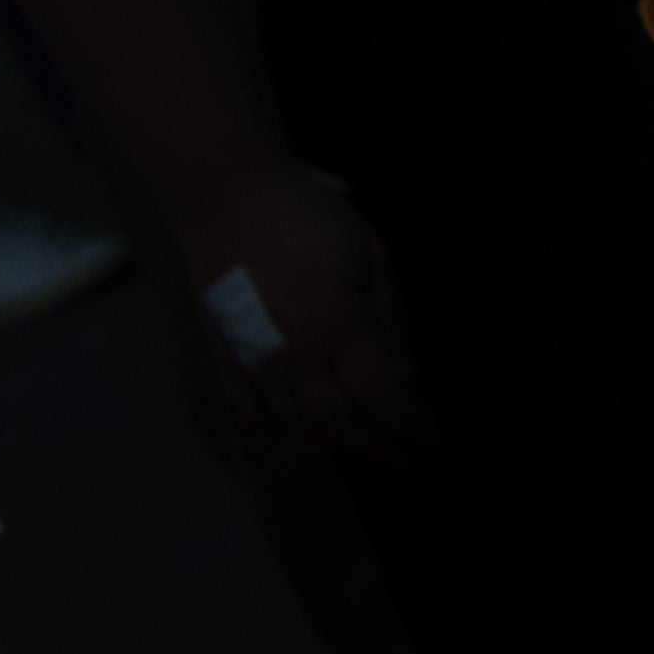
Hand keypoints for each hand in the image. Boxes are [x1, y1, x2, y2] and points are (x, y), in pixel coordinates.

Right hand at [190, 167, 423, 457]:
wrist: (229, 200)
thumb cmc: (309, 218)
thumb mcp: (372, 256)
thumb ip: (389, 319)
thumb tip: (406, 371)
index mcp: (335, 329)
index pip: (381, 395)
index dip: (409, 422)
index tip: (430, 436)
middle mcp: (291, 358)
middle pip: (340, 422)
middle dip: (379, 443)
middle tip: (405, 453)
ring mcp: (251, 363)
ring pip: (296, 424)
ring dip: (334, 435)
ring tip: (363, 432)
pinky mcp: (222, 358)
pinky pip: (251, 412)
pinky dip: (281, 425)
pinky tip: (301, 420)